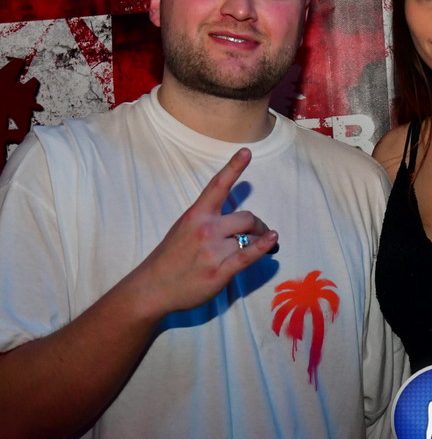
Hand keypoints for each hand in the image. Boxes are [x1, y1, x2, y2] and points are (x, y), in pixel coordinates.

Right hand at [132, 148, 277, 317]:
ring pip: (249, 238)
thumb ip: (208, 219)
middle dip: (258, 224)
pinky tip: (272, 240)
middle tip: (261, 232)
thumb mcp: (184, 228)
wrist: (152, 287)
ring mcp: (213, 251)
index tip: (247, 151)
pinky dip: (263, 246)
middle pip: (246, 217)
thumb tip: (236, 217)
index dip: (234, 167)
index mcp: (196, 214)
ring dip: (260, 241)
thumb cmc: (171, 257)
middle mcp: (205, 229)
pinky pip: (247, 255)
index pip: (218, 186)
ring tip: (267, 246)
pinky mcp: (219, 271)